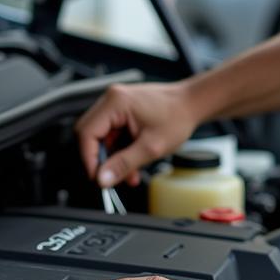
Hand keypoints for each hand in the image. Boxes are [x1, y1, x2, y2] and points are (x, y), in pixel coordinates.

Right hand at [75, 81, 200, 187]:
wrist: (192, 105)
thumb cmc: (178, 117)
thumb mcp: (151, 147)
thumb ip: (124, 164)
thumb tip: (102, 179)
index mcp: (115, 102)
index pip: (86, 133)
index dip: (89, 159)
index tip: (97, 178)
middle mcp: (112, 100)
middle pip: (90, 135)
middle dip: (101, 160)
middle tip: (111, 179)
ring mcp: (116, 105)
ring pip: (102, 138)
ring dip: (113, 159)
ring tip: (130, 175)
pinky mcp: (122, 112)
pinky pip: (112, 135)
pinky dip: (120, 151)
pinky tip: (133, 163)